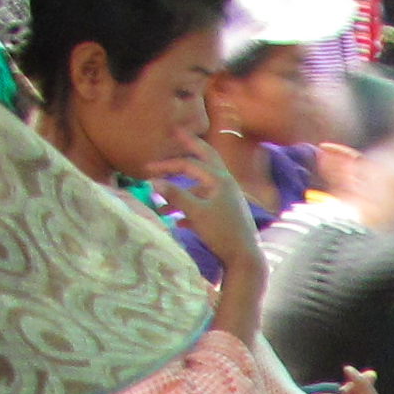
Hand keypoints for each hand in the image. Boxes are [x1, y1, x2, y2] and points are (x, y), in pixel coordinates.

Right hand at [153, 124, 259, 273]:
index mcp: (220, 180)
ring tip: (161, 210)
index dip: (166, 166)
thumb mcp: (196, 212)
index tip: (147, 170)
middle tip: (178, 133)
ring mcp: (228, 200)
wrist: (246, 260)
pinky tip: (178, 223)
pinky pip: (205, 207)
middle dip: (190, 147)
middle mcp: (226, 186)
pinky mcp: (227, 216)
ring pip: (199, 190)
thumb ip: (175, 195)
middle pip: (205, 160)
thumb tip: (154, 182)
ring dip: (180, 197)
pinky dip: (190, 211)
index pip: (189, 164)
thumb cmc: (223, 233)